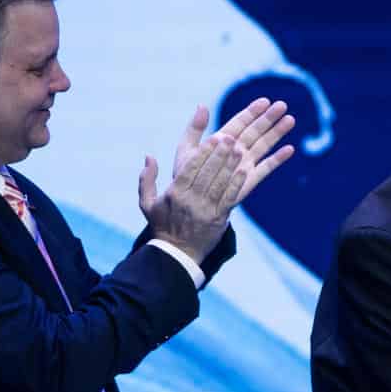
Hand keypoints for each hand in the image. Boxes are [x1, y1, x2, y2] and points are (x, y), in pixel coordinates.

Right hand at [138, 99, 295, 262]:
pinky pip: (228, 198)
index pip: (190, 169)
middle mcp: (190, 200)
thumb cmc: (162, 225)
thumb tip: (149, 156)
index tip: (213, 138)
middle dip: (219, 154)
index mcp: (175, 193)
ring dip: (230, 165)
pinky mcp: (218, 219)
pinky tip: (244, 171)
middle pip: (207, 173)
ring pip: (219, 183)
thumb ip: (146, 179)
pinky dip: (236, 184)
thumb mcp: (147, 203)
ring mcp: (205, 210)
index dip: (203, 153)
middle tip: (230, 138)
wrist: (176, 254)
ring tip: (239, 149)